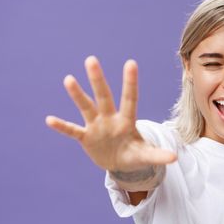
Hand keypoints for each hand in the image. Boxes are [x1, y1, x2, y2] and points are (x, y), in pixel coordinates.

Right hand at [45, 56, 176, 173]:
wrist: (120, 163)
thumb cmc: (134, 154)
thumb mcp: (145, 156)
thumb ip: (157, 155)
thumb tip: (174, 158)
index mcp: (127, 121)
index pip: (130, 99)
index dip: (130, 83)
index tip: (131, 63)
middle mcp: (110, 119)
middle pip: (104, 97)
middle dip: (98, 80)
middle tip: (91, 60)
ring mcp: (97, 126)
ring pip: (86, 107)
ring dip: (77, 95)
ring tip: (69, 79)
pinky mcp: (86, 137)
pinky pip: (73, 131)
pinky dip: (62, 127)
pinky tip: (49, 120)